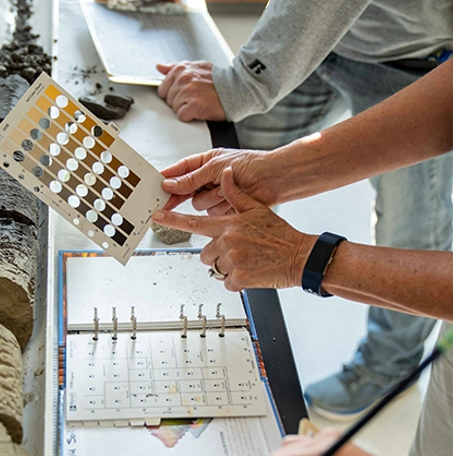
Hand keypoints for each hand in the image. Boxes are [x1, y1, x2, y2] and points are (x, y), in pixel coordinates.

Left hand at [153, 168, 314, 291]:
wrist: (300, 256)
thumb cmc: (279, 234)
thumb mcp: (257, 209)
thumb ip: (235, 194)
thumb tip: (226, 173)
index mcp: (228, 224)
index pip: (194, 222)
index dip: (172, 219)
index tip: (156, 216)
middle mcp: (227, 241)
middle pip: (205, 253)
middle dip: (217, 254)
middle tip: (240, 251)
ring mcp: (232, 260)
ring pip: (216, 268)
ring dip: (229, 267)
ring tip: (249, 260)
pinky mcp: (239, 278)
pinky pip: (227, 283)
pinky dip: (238, 280)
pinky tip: (252, 271)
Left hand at [157, 61, 226, 121]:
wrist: (236, 88)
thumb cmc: (217, 80)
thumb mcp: (196, 67)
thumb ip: (175, 68)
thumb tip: (159, 67)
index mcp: (181, 69)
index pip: (163, 89)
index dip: (173, 94)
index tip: (185, 93)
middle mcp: (183, 79)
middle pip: (168, 100)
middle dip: (179, 102)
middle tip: (195, 97)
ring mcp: (188, 92)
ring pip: (174, 108)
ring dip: (186, 109)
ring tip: (200, 102)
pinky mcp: (194, 105)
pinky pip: (182, 116)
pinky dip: (190, 116)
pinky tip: (200, 109)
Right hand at [161, 148, 274, 212]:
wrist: (274, 179)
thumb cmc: (251, 165)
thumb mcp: (216, 168)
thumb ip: (191, 178)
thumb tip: (170, 183)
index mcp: (205, 162)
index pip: (180, 170)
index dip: (167, 177)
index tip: (155, 184)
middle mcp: (208, 178)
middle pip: (185, 190)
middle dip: (179, 194)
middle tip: (163, 201)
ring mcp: (216, 193)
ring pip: (199, 204)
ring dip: (210, 198)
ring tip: (224, 191)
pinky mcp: (224, 208)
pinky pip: (212, 212)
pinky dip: (221, 206)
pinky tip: (231, 200)